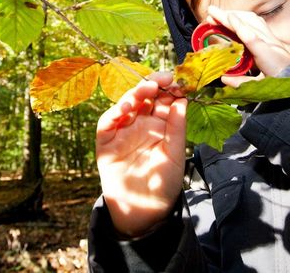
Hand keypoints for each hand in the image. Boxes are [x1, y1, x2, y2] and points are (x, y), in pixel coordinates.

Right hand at [96, 72, 186, 237]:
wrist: (144, 211)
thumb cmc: (163, 183)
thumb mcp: (175, 154)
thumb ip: (177, 128)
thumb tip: (182, 99)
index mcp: (160, 125)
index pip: (163, 99)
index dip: (170, 88)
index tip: (179, 80)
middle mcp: (141, 124)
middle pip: (144, 97)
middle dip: (153, 84)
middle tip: (163, 78)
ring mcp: (123, 131)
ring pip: (126, 104)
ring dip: (135, 93)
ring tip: (147, 88)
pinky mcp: (106, 142)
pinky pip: (108, 122)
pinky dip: (115, 111)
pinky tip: (126, 107)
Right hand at [206, 5, 289, 86]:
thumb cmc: (279, 80)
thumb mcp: (259, 85)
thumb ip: (241, 82)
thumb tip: (223, 78)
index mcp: (265, 54)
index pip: (251, 37)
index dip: (239, 26)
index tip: (227, 17)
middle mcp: (268, 41)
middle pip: (248, 23)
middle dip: (228, 15)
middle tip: (211, 12)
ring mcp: (269, 36)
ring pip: (251, 19)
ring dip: (234, 14)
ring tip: (220, 14)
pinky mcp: (269, 34)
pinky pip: (256, 21)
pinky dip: (242, 16)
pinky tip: (235, 16)